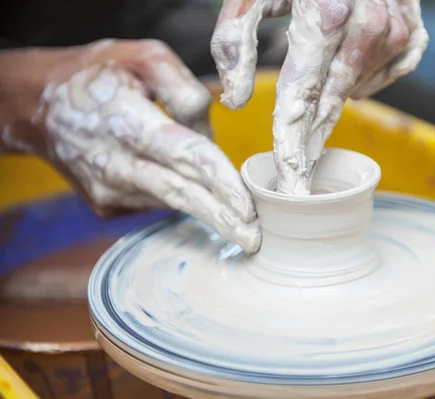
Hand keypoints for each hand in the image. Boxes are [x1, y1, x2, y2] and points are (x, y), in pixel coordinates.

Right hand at [0, 40, 260, 252]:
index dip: (219, 184)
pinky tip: (186, 186)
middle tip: (254, 240)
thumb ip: (185, 89)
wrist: (39, 107)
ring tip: (234, 211)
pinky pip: (155, 201)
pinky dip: (179, 195)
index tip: (248, 209)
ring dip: (206, 207)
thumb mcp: (145, 57)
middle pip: (181, 195)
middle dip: (221, 220)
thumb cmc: (98, 76)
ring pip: (171, 200)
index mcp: (128, 123)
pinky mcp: (106, 204)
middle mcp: (116, 164)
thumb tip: (210, 134)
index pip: (184, 158)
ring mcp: (108, 190)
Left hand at [211, 0, 427, 193]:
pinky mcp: (414, 28)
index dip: (291, 144)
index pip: (301, 98)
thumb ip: (234, 42)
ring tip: (313, 100)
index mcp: (325, 16)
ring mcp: (396, 28)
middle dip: (311, 142)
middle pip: (333, 104)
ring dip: (334, 100)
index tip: (288, 184)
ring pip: (360, 89)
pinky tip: (351, 73)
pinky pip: (392, 72)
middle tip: (298, 176)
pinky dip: (369, 79)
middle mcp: (368, 26)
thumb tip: (233, 101)